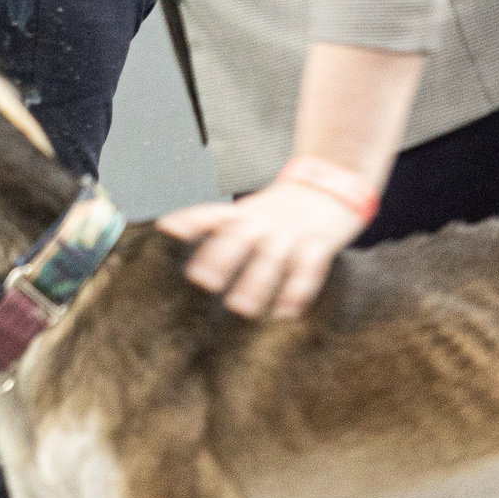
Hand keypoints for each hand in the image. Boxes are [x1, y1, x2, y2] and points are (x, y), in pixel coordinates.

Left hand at [157, 182, 364, 319]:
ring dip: (256, 283)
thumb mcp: (251, 208)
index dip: (189, 220)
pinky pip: (309, 270)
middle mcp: (264, 221)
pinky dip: (298, 292)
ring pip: (272, 258)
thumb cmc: (283, 206)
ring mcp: (292, 233)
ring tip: (240, 307)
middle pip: (239, 237)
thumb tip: (175, 232)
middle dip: (220, 258)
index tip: (166, 228)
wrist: (332, 185)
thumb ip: (223, 222)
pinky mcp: (320, 244)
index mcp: (245, 212)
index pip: (212, 213)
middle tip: (202, 281)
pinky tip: (286, 312)